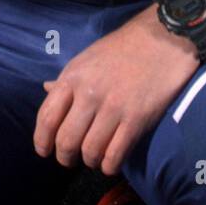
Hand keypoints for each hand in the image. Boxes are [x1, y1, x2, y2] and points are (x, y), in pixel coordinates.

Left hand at [33, 5, 201, 176]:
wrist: (164, 39)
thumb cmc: (123, 48)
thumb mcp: (88, 58)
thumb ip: (68, 79)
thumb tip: (46, 89)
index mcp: (73, 77)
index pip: (47, 117)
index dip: (41, 140)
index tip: (44, 151)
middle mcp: (89, 94)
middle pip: (66, 140)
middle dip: (65, 157)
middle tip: (70, 160)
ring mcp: (113, 108)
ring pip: (90, 151)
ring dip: (89, 161)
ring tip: (94, 158)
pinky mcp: (137, 119)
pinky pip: (115, 155)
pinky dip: (109, 166)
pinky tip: (111, 162)